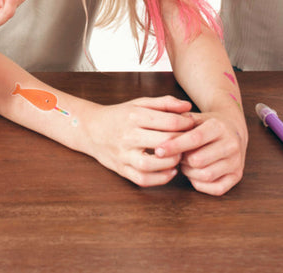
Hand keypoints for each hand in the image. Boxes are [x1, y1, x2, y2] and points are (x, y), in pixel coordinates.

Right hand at [81, 96, 198, 186]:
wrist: (90, 128)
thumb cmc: (120, 115)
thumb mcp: (140, 103)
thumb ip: (165, 103)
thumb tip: (188, 107)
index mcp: (134, 116)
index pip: (169, 122)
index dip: (186, 124)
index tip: (192, 125)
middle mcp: (127, 135)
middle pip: (163, 142)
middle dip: (182, 143)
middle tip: (190, 143)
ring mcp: (123, 154)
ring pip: (151, 164)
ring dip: (171, 163)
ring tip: (179, 157)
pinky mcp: (121, 169)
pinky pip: (142, 179)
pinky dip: (160, 179)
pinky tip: (170, 171)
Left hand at [154, 110, 246, 195]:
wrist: (233, 129)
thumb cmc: (207, 125)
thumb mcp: (194, 117)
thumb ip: (178, 124)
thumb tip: (161, 136)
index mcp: (219, 126)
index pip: (195, 139)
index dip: (174, 146)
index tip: (158, 151)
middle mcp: (231, 144)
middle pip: (198, 160)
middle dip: (183, 160)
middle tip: (178, 156)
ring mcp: (236, 161)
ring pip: (206, 175)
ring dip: (190, 172)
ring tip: (187, 163)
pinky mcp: (238, 176)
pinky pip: (216, 188)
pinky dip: (201, 184)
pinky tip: (196, 173)